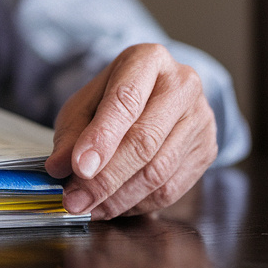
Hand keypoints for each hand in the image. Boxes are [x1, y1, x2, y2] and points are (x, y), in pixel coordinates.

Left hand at [44, 43, 216, 219]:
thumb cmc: (115, 98)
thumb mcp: (85, 104)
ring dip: (119, 198)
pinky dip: (139, 205)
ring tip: (89, 208)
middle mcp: (182, 85)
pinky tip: (114, 206)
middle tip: (75, 201)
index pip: (126, 100)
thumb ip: (71, 134)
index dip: (102, 137)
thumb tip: (59, 167)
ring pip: (159, 172)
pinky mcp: (208, 149)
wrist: (156, 95)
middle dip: (105, 179)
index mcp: (148, 60)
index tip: (79, 168)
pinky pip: (172, 189)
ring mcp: (201, 118)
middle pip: (144, 141)